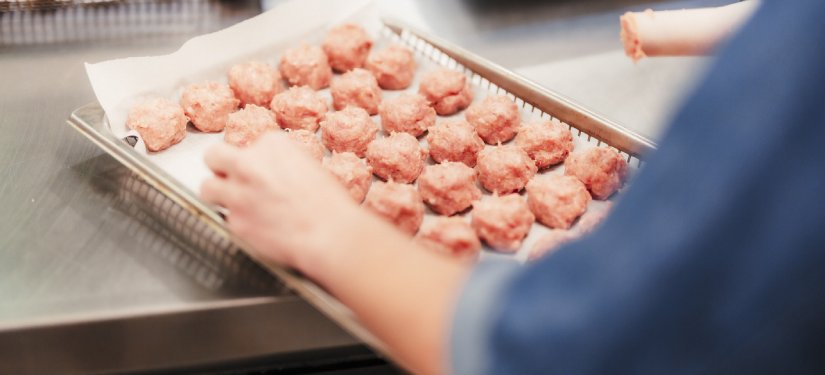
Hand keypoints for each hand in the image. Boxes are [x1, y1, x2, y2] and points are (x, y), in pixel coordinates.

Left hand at [200, 132, 360, 269]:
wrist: (329, 234)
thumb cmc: (329, 204)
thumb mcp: (311, 167)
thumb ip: (283, 162)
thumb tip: (273, 171)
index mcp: (273, 145)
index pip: (249, 146)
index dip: (254, 161)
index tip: (262, 172)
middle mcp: (250, 164)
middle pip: (214, 155)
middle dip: (220, 166)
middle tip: (229, 178)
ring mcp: (238, 193)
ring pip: (207, 186)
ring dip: (217, 193)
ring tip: (232, 202)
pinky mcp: (235, 221)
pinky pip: (225, 217)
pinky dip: (237, 221)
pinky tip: (254, 226)